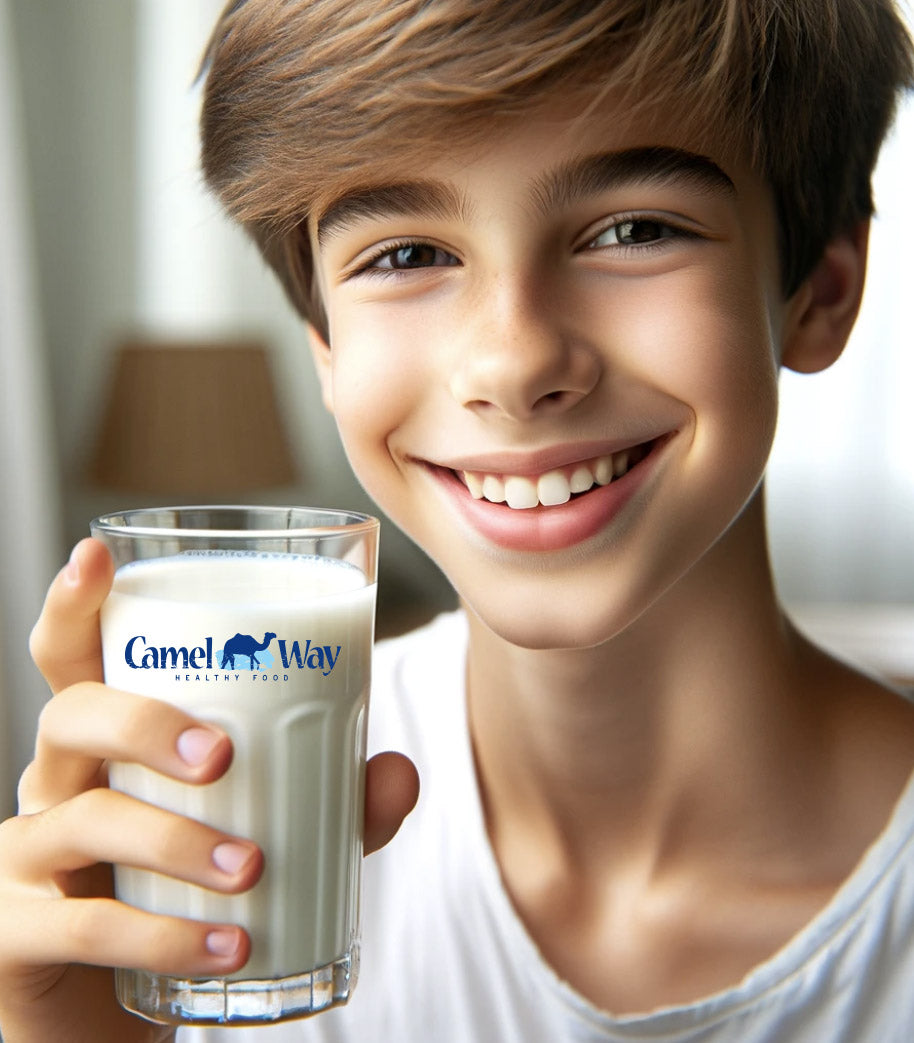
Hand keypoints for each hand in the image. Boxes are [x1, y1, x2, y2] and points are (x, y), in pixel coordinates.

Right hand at [0, 538, 418, 1042]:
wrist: (119, 1004)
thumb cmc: (188, 889)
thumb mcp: (268, 830)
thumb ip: (334, 801)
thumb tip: (398, 773)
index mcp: (109, 741)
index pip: (74, 655)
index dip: (76, 604)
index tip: (97, 555)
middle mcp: (58, 783)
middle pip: (70, 716)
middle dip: (143, 722)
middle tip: (220, 754)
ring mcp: (27, 860)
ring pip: (80, 818)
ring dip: (174, 840)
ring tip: (251, 867)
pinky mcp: (16, 939)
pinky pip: (81, 926)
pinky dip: (162, 934)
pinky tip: (227, 946)